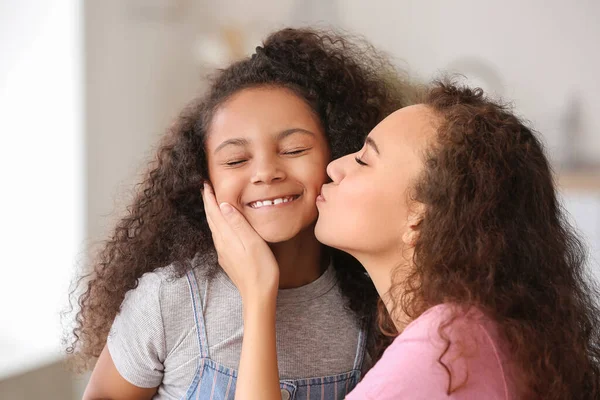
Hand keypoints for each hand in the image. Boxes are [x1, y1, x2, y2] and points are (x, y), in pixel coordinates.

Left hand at [201, 183, 279, 303]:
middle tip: (205, 188)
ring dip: (212, 213)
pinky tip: (222, 226)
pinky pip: (219, 237)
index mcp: (227, 237)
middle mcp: (221, 244)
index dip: (209, 197)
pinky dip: (218, 225)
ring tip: (212, 202)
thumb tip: (224, 205)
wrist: (258, 295)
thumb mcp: (253, 242)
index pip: (215, 212)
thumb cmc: (261, 269)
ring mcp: (223, 253)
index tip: (205, 182)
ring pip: (214, 228)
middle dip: (208, 202)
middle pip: (211, 219)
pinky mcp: (228, 259)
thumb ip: (238, 223)